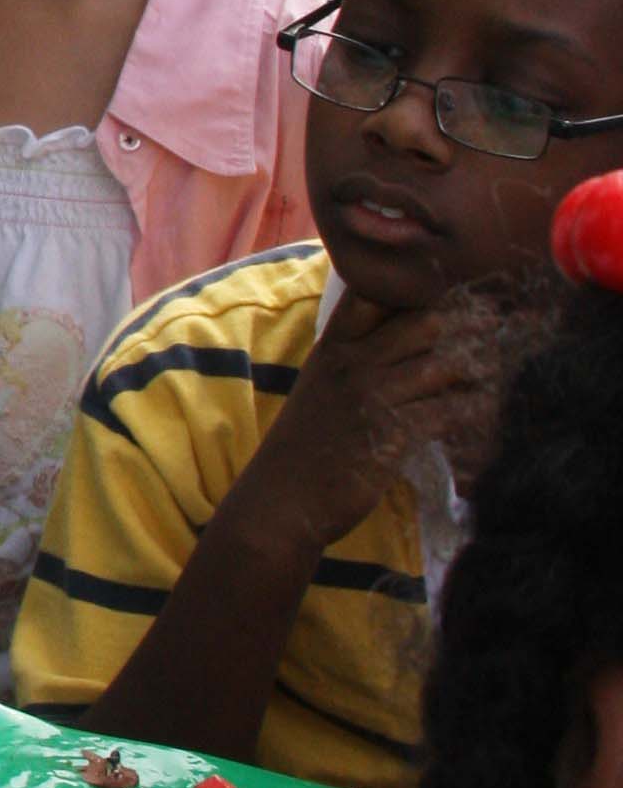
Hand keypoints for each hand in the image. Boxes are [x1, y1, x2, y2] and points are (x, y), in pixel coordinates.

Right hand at [243, 288, 499, 545]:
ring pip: (443, 365)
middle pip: (424, 321)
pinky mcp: (392, 435)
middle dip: (469, 320)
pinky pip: (449, 413)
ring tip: (505, 367)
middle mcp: (354, 363)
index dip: (418, 286)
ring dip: (479, 367)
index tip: (454, 288)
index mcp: (334, 345)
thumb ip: (355, 356)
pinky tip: (488, 413)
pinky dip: (474, 412)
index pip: (375, 292)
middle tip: (502, 324)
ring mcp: (373, 397)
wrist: (282, 501)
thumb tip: (406, 338)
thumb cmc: (304, 446)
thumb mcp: (320, 385)